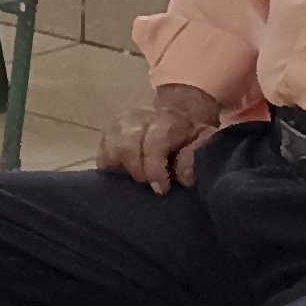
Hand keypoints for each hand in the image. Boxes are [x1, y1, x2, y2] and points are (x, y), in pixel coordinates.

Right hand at [100, 83, 233, 190]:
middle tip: (147, 184)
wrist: (177, 118)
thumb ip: (196, 157)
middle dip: (138, 170)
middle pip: (128, 144)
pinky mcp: (108, 131)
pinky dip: (109, 166)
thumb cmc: (190, 138)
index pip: (154, 142)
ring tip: (134, 179)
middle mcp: (140, 116)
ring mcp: (121, 122)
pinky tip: (121, 174)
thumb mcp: (203, 144)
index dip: (155, 169)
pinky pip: (102, 152)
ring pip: (111, 146)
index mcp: (167, 119)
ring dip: (122, 168)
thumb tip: (183, 176)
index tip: (163, 188)